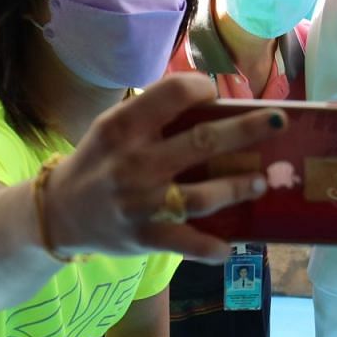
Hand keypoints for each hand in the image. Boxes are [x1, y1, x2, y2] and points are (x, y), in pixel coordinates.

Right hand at [43, 75, 283, 263]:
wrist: (58, 214)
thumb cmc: (99, 163)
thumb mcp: (113, 128)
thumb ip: (153, 116)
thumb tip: (215, 103)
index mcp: (124, 127)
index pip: (172, 94)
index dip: (202, 87)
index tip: (216, 92)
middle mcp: (134, 162)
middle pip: (202, 141)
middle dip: (247, 130)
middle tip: (278, 122)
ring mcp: (142, 203)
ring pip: (203, 195)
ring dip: (239, 187)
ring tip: (262, 181)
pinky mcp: (145, 237)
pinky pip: (186, 244)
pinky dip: (210, 248)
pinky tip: (228, 247)